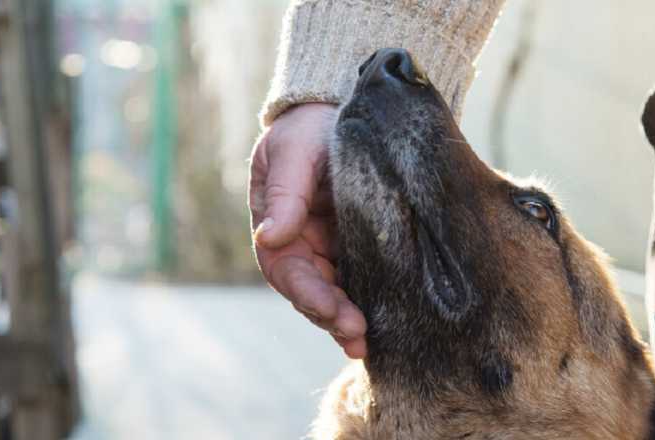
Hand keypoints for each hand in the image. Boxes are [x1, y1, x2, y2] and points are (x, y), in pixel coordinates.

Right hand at [249, 103, 367, 358]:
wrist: (340, 108)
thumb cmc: (308, 127)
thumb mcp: (294, 152)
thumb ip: (286, 193)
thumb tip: (270, 238)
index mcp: (277, 223)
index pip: (286, 269)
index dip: (308, 294)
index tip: (331, 311)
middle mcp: (300, 243)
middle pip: (310, 291)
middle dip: (331, 316)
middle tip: (357, 336)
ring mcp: (329, 247)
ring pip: (334, 293)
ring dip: (346, 320)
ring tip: (366, 344)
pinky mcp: (358, 246)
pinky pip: (361, 280)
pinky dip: (368, 303)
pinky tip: (384, 326)